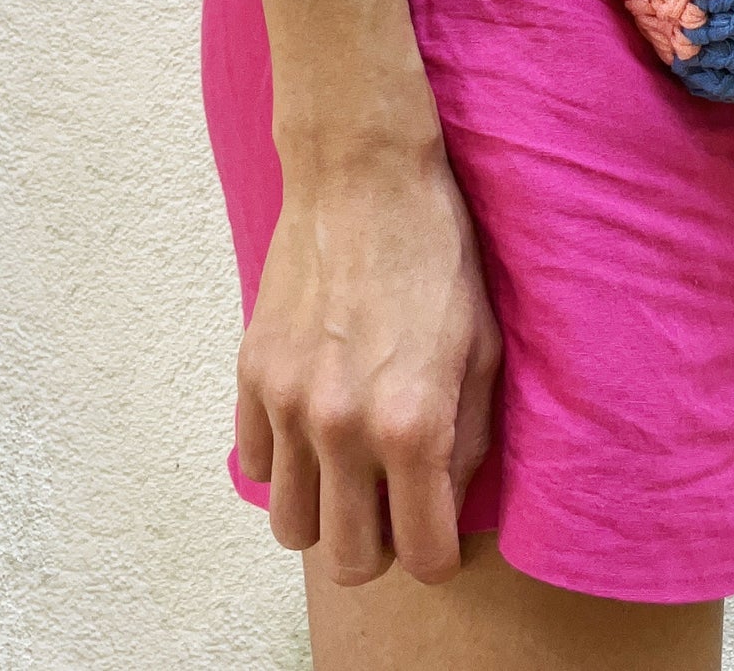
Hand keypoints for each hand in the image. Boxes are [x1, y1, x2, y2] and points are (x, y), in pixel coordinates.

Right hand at [234, 131, 501, 586]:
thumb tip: (449, 497)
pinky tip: (316, 425)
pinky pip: (256, 465)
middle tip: (396, 502)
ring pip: (292, 527)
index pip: (423, 554)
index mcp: (412, 422)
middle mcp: (342, 425)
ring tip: (352, 469)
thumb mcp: (482, 343)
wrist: (362, 175)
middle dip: (380, 544)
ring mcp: (287, 401)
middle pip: (348, 558)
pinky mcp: (251, 372)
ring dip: (326, 511)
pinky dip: (286, 462)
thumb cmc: (436, 249)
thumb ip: (470, 436)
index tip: (439, 529)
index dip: (438, 552)